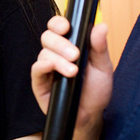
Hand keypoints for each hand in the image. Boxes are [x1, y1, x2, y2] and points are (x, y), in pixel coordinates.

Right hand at [31, 17, 112, 139]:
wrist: (90, 116)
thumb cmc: (96, 91)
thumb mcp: (103, 67)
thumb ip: (99, 47)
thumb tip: (100, 26)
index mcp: (70, 45)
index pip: (58, 27)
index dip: (58, 23)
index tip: (67, 27)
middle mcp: (56, 54)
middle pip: (48, 37)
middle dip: (60, 43)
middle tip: (75, 55)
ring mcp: (47, 68)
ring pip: (44, 53)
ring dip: (58, 59)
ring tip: (73, 72)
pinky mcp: (40, 83)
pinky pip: (36, 70)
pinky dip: (43, 66)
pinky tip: (51, 67)